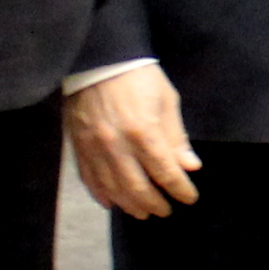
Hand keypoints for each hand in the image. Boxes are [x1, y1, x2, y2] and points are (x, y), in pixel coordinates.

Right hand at [68, 64, 201, 219]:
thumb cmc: (138, 75)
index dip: (180, 189)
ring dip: (130, 205)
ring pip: (112, 189)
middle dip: (155, 203)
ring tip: (143, 212)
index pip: (166, 173)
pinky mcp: (78, 145)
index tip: (189, 197)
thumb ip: (177, 137)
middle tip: (166, 210)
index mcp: (143, 132)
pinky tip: (112, 203)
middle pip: (138, 188)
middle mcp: (117, 145)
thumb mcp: (166, 100)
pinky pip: (89, 178)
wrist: (99, 57)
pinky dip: (101, 194)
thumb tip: (190, 166)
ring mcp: (94, 148)